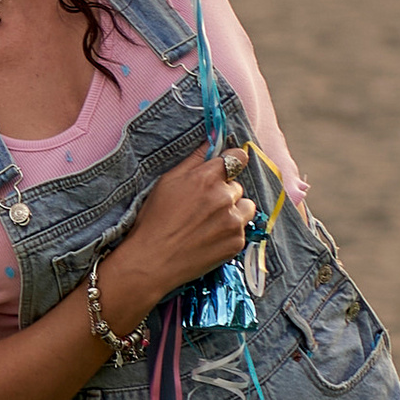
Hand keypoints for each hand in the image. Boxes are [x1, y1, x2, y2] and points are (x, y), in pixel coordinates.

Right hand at [106, 146, 255, 316]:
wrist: (153, 260)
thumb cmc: (154, 219)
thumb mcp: (168, 182)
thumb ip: (194, 160)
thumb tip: (211, 140)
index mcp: (207, 178)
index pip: (237, 157)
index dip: (232, 161)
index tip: (226, 168)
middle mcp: (225, 197)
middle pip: (237, 186)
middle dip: (225, 192)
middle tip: (203, 206)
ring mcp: (233, 221)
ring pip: (246, 207)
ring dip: (234, 211)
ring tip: (210, 222)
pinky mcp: (237, 242)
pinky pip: (242, 230)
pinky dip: (230, 232)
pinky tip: (210, 237)